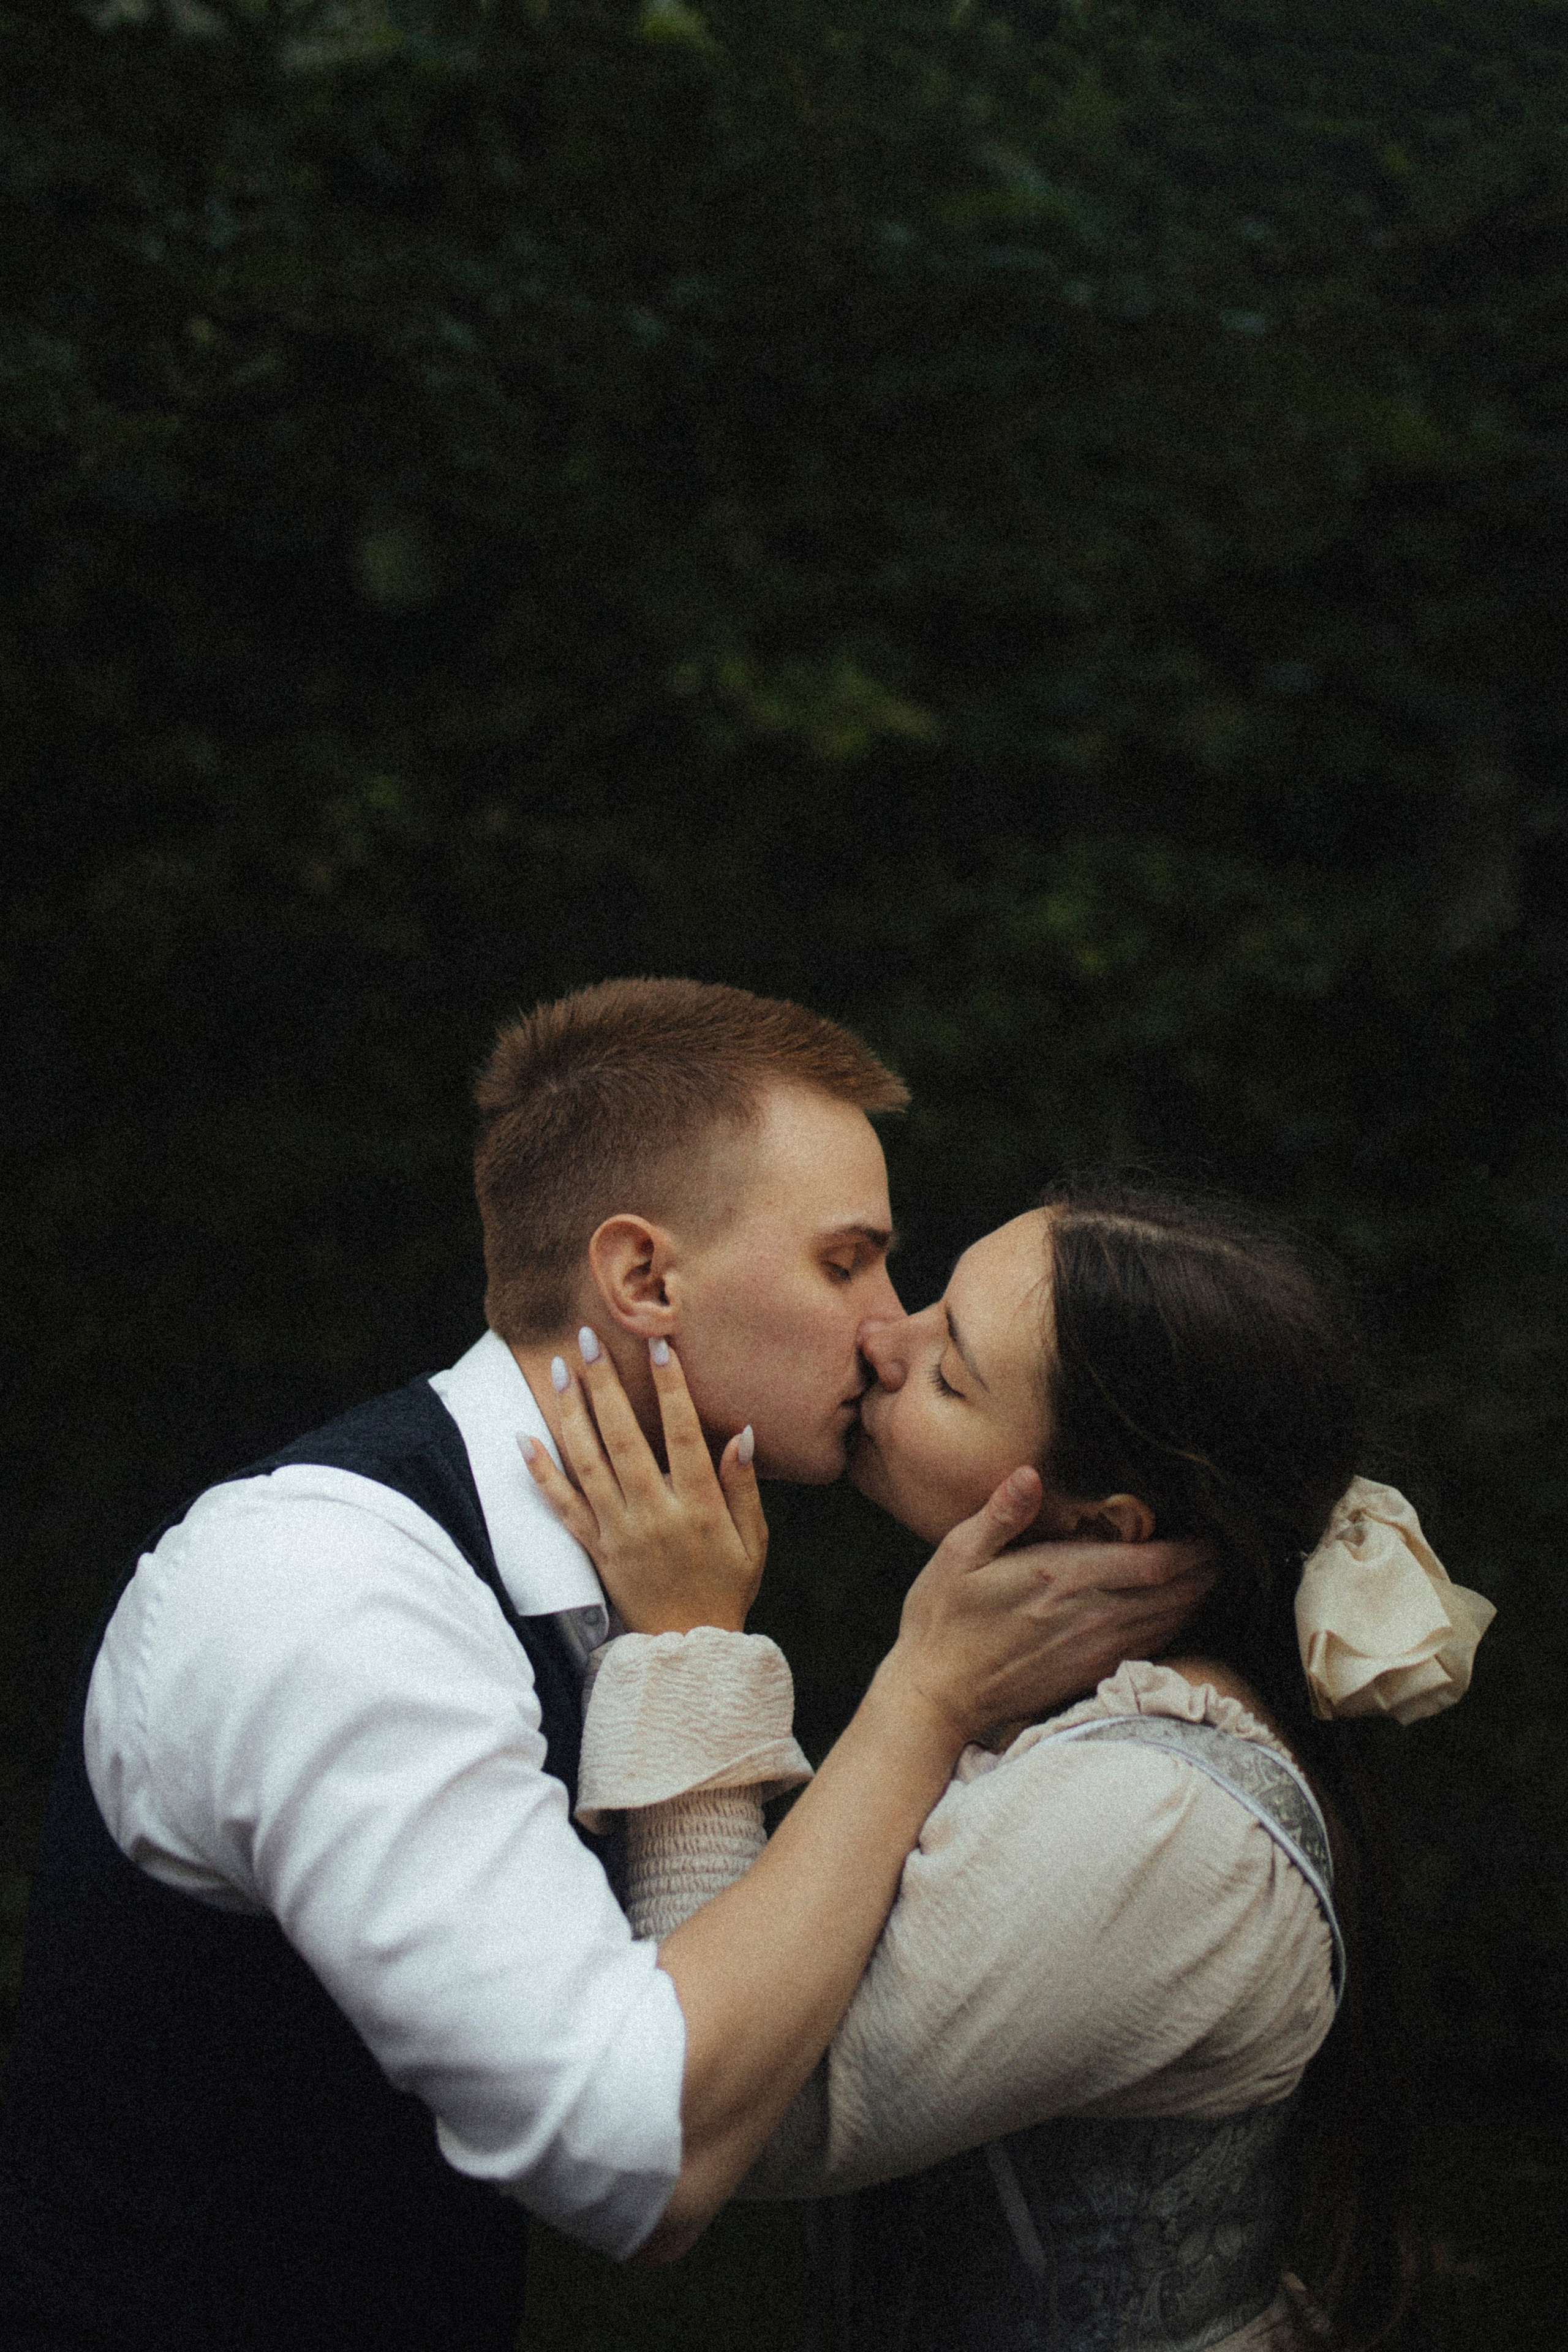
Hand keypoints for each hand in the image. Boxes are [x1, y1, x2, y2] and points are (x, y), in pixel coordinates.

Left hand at [521, 1332, 767, 1633]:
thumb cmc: (727, 1587)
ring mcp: (617, 1532)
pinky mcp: (593, 1550)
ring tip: (560, 1368)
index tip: (660, 1346)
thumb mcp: (753, 1541)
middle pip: (623, 1439)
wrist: (687, 1651)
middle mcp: (652, 1515)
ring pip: (586, 1463)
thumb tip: (742, 1432)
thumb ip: (743, 1487)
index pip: (682, 1436)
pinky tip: (522, 1439)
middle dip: (605, 1384)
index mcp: (697, 1509)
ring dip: (570, 1413)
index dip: (672, 1390)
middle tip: (589, 1338)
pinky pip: (560, 1507)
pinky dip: (539, 1473)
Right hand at [879, 1468, 1212, 1745]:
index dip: (1192, 1549)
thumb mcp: (957, 1555)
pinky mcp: (1090, 1673)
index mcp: (1062, 1579)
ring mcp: (1095, 1650)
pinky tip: (1176, 1611)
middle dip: (1205, 1570)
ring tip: (1211, 1573)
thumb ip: (1001, 1514)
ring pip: (1168, 1621)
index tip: (1210, 1530)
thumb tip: (1030, 1474)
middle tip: (1224, 1547)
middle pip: (1174, 1593)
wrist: (936, 1698)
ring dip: (1196, 1597)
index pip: (1152, 1564)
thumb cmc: (942, 1622)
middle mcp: (1090, 1617)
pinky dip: (1172, 1625)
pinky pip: (1150, 1645)